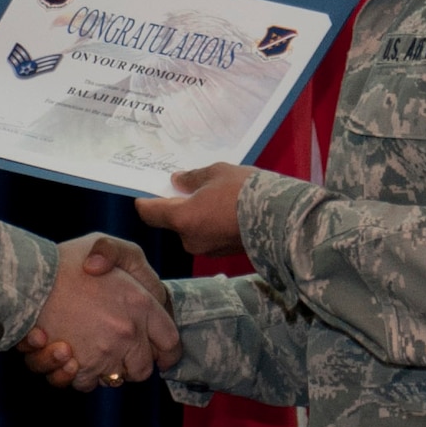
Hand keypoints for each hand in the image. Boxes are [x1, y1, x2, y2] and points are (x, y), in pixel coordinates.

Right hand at [16, 234, 180, 389]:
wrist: (28, 278)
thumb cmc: (65, 259)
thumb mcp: (105, 243)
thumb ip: (125, 257)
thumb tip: (131, 283)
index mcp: (142, 304)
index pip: (171, 343)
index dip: (167, 352)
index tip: (159, 353)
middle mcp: (129, 333)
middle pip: (143, 369)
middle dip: (133, 363)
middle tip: (116, 348)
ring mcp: (104, 353)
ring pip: (114, 379)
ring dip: (103, 369)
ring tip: (84, 347)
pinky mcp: (78, 367)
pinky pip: (85, 383)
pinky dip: (76, 374)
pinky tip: (65, 353)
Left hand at [134, 162, 251, 256]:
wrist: (281, 217)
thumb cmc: (245, 191)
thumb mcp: (216, 173)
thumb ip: (192, 178)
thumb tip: (177, 181)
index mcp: (182, 218)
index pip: (149, 213)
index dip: (144, 202)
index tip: (144, 194)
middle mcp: (189, 239)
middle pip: (173, 222)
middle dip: (179, 207)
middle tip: (190, 188)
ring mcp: (207, 249)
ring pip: (193, 230)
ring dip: (198, 216)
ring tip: (216, 197)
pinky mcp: (224, 253)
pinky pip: (209, 236)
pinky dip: (212, 225)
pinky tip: (228, 210)